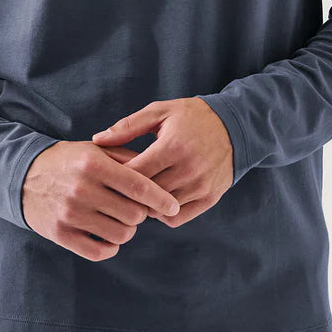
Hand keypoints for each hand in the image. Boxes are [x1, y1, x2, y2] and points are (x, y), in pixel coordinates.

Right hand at [21, 139, 180, 260]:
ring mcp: (71, 214)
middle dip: (140, 214)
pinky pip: (99, 251)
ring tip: (119, 219)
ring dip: (126, 230)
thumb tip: (158, 174)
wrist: (23, 176)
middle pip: (134, 215)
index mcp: (93, 164)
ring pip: (120, 235)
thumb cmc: (68, 161)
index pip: (138, 186)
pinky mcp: (61, 234)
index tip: (173, 206)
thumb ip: (126, 158)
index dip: (160, 199)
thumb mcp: (95, 150)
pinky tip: (108, 235)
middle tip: (134, 208)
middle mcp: (82, 189)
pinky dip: (110, 247)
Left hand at [91, 98, 233, 226]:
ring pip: (160, 209)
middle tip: (117, 189)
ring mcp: (201, 186)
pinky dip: (163, 214)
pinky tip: (157, 200)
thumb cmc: (191, 117)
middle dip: (128, 194)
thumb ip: (127, 126)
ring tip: (136, 194)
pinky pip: (178, 219)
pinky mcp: (210, 198)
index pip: (135, 174)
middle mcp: (189, 169)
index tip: (108, 175)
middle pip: (146, 194)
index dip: (117, 177)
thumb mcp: (160, 112)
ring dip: (146, 204)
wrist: (235, 126)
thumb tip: (97, 140)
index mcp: (173, 146)